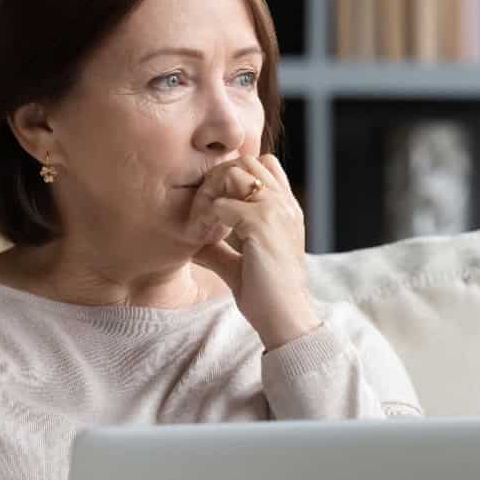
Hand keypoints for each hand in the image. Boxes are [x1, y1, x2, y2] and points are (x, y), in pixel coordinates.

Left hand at [188, 154, 321, 349]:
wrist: (285, 319)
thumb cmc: (267, 297)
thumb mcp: (240, 266)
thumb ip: (220, 250)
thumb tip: (194, 243)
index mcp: (286, 211)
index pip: (262, 167)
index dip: (234, 178)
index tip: (214, 208)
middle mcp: (285, 204)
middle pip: (248, 161)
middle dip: (219, 177)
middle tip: (204, 209)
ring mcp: (276, 211)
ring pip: (235, 173)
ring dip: (212, 191)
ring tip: (202, 220)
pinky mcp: (262, 223)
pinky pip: (222, 204)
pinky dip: (206, 216)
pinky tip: (201, 237)